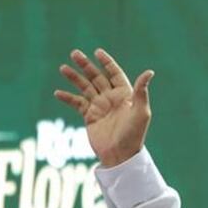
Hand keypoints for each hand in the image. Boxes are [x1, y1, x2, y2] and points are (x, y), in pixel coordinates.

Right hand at [54, 48, 153, 166]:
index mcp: (124, 94)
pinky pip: (77, 103)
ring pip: (84, 87)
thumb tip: (149, 71)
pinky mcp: (89, 116)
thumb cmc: (134, 135)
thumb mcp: (140, 112)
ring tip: (63, 68)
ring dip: (74, 77)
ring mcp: (99, 106)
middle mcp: (111, 98)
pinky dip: (67, 98)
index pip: (114, 73)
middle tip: (74, 53)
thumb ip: (141, 91)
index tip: (97, 52)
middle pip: (96, 77)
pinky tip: (58, 93)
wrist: (120, 155)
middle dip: (86, 65)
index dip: (106, 62)